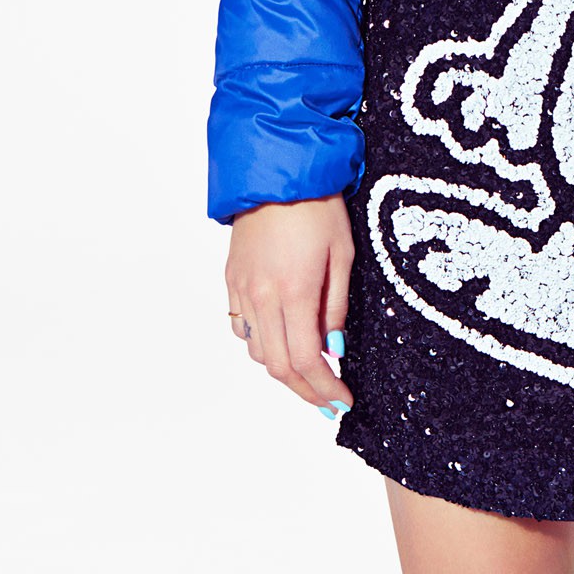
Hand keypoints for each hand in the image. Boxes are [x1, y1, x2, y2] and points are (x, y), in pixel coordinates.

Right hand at [225, 195, 354, 415]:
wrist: (277, 172)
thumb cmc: (317, 206)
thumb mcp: (342, 253)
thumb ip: (335, 307)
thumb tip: (333, 350)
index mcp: (294, 291)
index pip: (306, 361)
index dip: (324, 389)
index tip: (342, 401)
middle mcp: (262, 297)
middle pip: (278, 366)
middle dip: (305, 392)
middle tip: (327, 401)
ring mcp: (242, 289)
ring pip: (257, 351)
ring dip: (283, 370)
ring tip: (309, 373)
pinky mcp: (232, 280)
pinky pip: (242, 327)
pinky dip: (261, 343)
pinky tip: (280, 341)